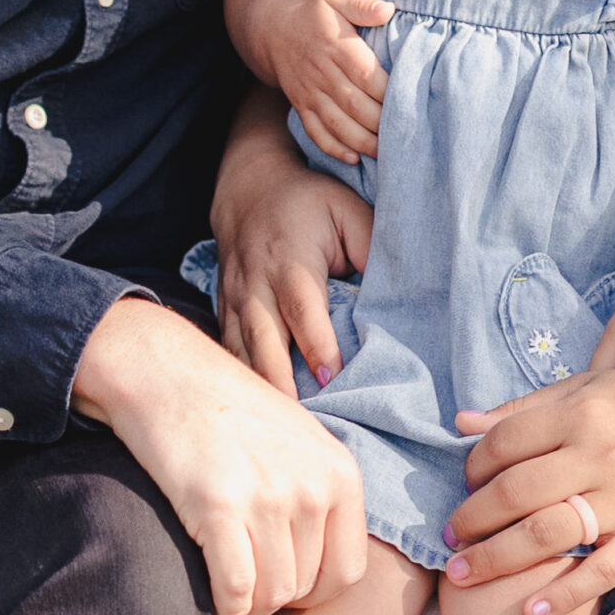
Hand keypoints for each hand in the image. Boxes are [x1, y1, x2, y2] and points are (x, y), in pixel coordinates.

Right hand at [72, 297, 366, 614]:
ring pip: (270, 596)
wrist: (168, 374)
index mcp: (340, 472)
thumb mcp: (299, 443)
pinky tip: (215, 598)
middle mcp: (314, 487)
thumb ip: (320, 497)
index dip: (313, 592)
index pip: (347, 572)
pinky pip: (236, 591)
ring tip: (231, 593)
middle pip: (304, 589)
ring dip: (248, 607)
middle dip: (273, 599)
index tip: (283, 583)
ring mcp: (270, 497)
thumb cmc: (230, 413)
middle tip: (247, 586)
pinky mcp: (221, 507)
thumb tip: (322, 574)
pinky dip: (226, 608)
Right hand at [211, 90, 372, 389]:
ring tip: (276, 426)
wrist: (249, 188)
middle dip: (279, 379)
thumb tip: (390, 295)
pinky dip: (240, 379)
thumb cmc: (310, 203)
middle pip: (264, 338)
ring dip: (258, 387)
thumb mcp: (348, 210)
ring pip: (240, 350)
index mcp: (290, 259)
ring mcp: (235, 297)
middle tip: (299, 419)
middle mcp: (256, 281)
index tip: (332, 376)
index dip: (316, 343)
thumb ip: (370, 249)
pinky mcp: (224, 309)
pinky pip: (228, 349)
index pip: (303, 307)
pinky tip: (256, 408)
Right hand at [255, 0, 392, 162]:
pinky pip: (315, 132)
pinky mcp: (301, 105)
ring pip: (337, 124)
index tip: (411, 102)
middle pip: (355, 105)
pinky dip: (333, 148)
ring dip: (362, 142)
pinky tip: (353, 158)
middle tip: (407, 134)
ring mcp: (309, 93)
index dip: (388, 92)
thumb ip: (362, 4)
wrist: (272, 28)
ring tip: (386, 153)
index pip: (367, 75)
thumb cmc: (313, 13)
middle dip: (381, 123)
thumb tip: (388, 10)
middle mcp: (322, 73)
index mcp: (336, 47)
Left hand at [446, 365, 614, 614]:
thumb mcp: (593, 390)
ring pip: (545, 535)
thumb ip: (527, 407)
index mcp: (583, 412)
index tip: (464, 484)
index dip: (473, 466)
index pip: (505, 442)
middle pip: (515, 492)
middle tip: (449, 538)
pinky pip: (599, 573)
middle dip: (471, 519)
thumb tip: (460, 423)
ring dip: (496, 559)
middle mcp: (601, 455)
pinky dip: (563, 595)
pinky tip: (530, 611)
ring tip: (463, 574)